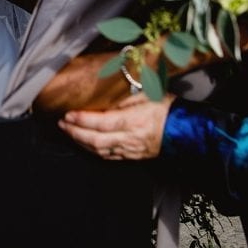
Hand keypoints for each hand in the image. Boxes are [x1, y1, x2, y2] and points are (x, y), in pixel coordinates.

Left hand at [58, 93, 173, 160]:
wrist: (185, 128)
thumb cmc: (166, 107)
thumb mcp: (147, 92)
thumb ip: (124, 94)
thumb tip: (103, 92)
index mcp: (134, 121)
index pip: (102, 123)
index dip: (83, 120)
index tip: (69, 114)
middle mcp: (130, 138)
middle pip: (96, 140)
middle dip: (75, 133)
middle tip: (62, 123)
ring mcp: (130, 150)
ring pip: (99, 151)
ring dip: (81, 142)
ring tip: (69, 131)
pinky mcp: (132, 155)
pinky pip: (108, 156)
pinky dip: (93, 150)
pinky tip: (85, 143)